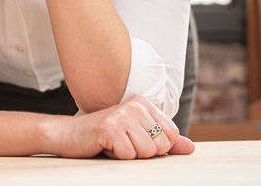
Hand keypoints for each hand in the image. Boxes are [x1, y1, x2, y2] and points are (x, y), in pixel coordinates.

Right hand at [51, 95, 195, 159]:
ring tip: (114, 144)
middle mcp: (135, 105)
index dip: (156, 147)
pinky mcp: (110, 128)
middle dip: (142, 153)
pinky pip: (128, 155)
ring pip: (146, 152)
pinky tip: (105, 146)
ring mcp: (122, 115)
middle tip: (123, 143)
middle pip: (160, 146)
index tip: (135, 140)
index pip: (171, 135)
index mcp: (144, 103)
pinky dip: (116, 157)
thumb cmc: (105, 137)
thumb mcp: (137, 136)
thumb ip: (164, 141)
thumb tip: (191, 148)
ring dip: (129, 155)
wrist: (70, 135)